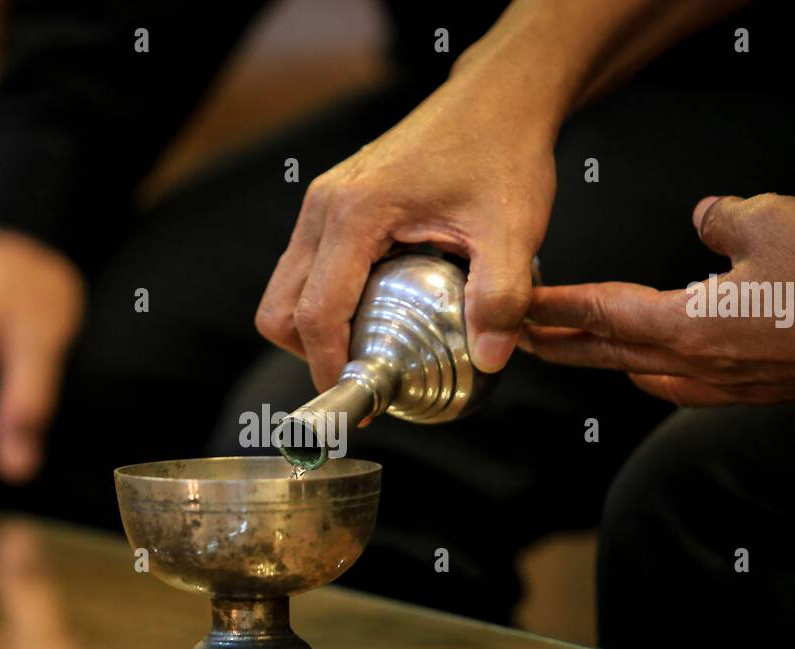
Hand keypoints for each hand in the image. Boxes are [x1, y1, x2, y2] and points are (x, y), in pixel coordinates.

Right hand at [254, 57, 555, 390]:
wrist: (496, 99)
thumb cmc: (501, 151)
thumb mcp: (514, 228)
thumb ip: (502, 296)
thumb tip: (489, 357)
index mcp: (355, 213)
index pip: (315, 313)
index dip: (329, 367)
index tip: (359, 403)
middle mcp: (324, 207)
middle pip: (279, 309)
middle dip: (310, 355)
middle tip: (362, 378)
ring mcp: (321, 204)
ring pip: (285, 291)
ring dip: (314, 330)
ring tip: (369, 350)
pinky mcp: (331, 205)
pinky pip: (305, 270)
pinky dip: (324, 303)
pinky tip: (376, 313)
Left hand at [522, 194, 794, 404]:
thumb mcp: (772, 220)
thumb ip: (720, 217)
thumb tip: (703, 219)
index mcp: (685, 329)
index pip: (597, 316)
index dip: (550, 308)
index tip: (513, 308)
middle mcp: (694, 367)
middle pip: (604, 357)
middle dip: (558, 345)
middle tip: (518, 338)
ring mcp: (722, 386)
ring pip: (641, 375)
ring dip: (604, 360)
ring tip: (580, 345)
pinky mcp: (750, 391)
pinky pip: (682, 384)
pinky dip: (653, 369)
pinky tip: (658, 359)